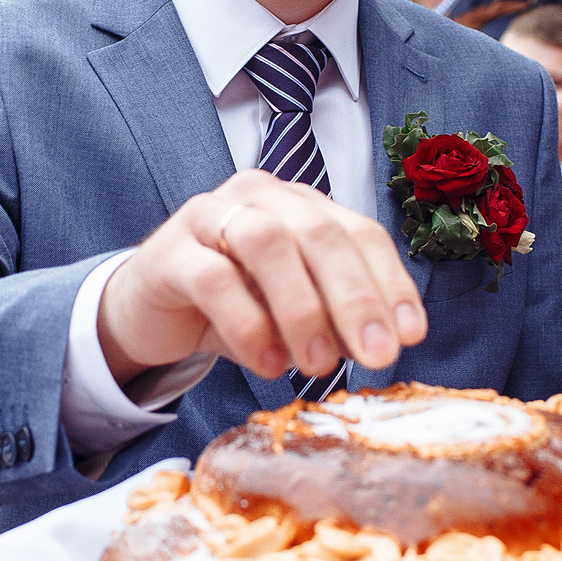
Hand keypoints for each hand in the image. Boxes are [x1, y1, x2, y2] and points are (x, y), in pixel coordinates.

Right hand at [97, 170, 427, 385]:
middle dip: (356, 298)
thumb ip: (334, 322)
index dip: (391, 282)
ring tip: (319, 363)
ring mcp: (210, 215)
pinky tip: (267, 363)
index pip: (360, 233)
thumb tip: (380, 344)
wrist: (149, 312)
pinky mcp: (169, 250)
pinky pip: (213, 278)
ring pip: (267, 243)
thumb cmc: (232, 308)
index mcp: (301, 205)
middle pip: (320, 234)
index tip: (412, 335)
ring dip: (303, 308)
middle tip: (378, 355)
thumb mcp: (293, 317)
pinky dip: (247, 324)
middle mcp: (260, 196)